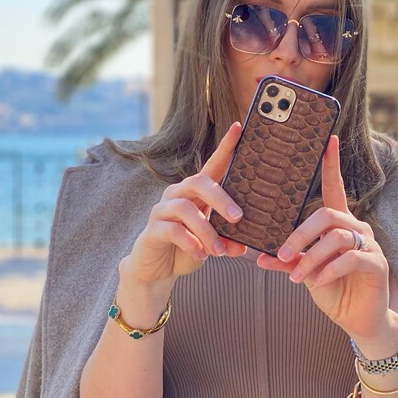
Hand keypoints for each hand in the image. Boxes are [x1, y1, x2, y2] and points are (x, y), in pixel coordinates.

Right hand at [119, 122, 246, 290]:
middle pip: (199, 182)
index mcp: (196, 193)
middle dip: (221, 199)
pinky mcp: (153, 229)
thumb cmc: (187, 249)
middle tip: (238, 218)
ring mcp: (163, 210)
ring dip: (207, 231)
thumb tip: (245, 245)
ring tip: (219, 251)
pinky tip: (201, 255)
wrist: (156, 270)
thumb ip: (228, 241)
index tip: (238, 128)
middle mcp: (178, 194)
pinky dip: (191, 243)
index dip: (225, 146)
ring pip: (186, 209)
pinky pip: (173, 230)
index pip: (212, 164)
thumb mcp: (212, 245)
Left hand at [256, 135, 393, 342]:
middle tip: (281, 253)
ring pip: (336, 237)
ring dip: (311, 257)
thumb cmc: (332, 291)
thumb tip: (257, 258)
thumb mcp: (304, 274)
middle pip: (326, 215)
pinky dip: (328, 270)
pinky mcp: (376, 264)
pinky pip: (349, 258)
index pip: (334, 188)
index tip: (328, 141)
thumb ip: (287, 262)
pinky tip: (316, 282)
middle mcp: (356, 228)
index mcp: (339, 224)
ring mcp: (369, 245)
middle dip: (300, 234)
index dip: (331, 165)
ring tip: (296, 276)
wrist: (359, 321)